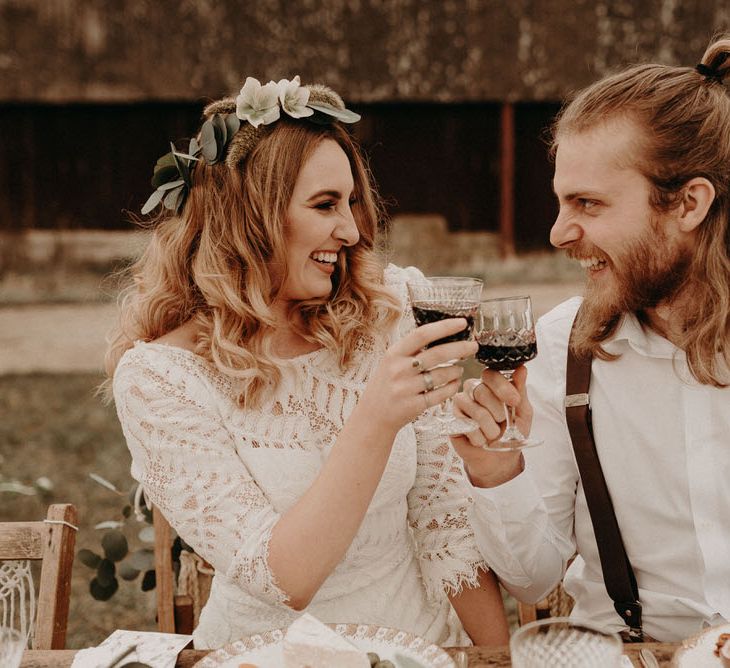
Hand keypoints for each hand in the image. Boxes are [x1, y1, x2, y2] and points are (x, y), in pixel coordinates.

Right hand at [358, 318, 477, 432]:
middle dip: (460, 348)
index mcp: (394, 353)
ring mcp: (406, 389)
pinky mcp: (414, 406)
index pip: (422, 334)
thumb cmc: (386, 384)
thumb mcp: (391, 361)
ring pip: (442, 375)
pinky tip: (454, 383)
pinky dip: (452, 387)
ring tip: (459, 368)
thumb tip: (441, 334)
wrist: (373, 415)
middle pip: (437, 354)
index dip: (444, 327)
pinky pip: (441, 394)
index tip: (462, 323)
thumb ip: (411, 349)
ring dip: (456, 370)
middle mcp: (399, 369)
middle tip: (473, 346)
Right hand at [449, 366, 532, 486]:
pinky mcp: (452, 420)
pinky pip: (463, 422)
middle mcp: (474, 391)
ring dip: (488, 426)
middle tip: (502, 421)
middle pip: (480, 389)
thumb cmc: (512, 435)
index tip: (514, 401)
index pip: (490, 374)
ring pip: (472, 406)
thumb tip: (521, 369)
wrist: (500, 461)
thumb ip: (520, 391)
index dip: (502, 387)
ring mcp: (461, 405)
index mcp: (492, 386)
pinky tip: (481, 440)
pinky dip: (477, 435)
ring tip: (493, 435)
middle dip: (496, 409)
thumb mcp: (523, 413)